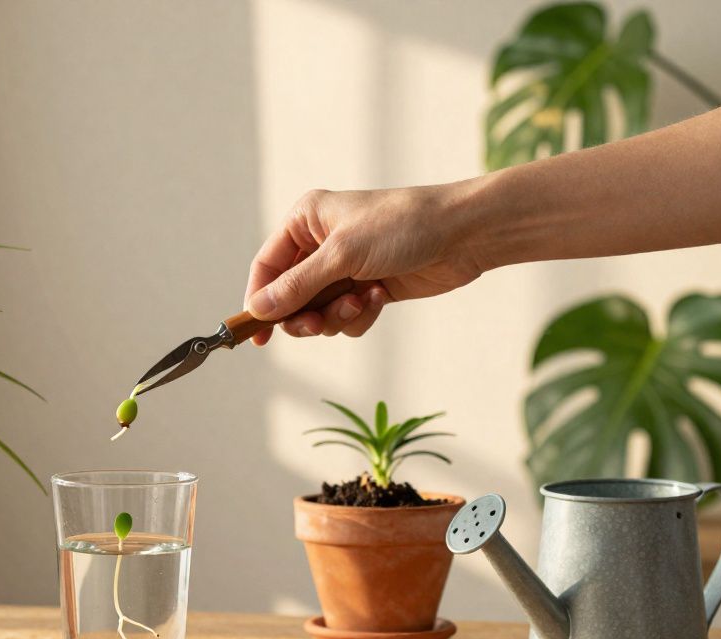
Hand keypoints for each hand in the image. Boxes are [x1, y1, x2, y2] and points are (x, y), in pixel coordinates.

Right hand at [244, 186, 485, 344]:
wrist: (464, 234)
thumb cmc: (402, 227)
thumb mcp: (343, 255)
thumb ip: (298, 285)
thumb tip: (258, 309)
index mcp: (306, 221)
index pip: (267, 266)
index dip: (258, 300)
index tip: (256, 335)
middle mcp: (321, 243)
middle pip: (289, 296)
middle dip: (304, 314)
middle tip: (316, 324)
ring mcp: (346, 268)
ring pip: (318, 311)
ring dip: (336, 316)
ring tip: (360, 302)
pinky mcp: (368, 288)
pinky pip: (346, 317)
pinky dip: (359, 315)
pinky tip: (379, 298)